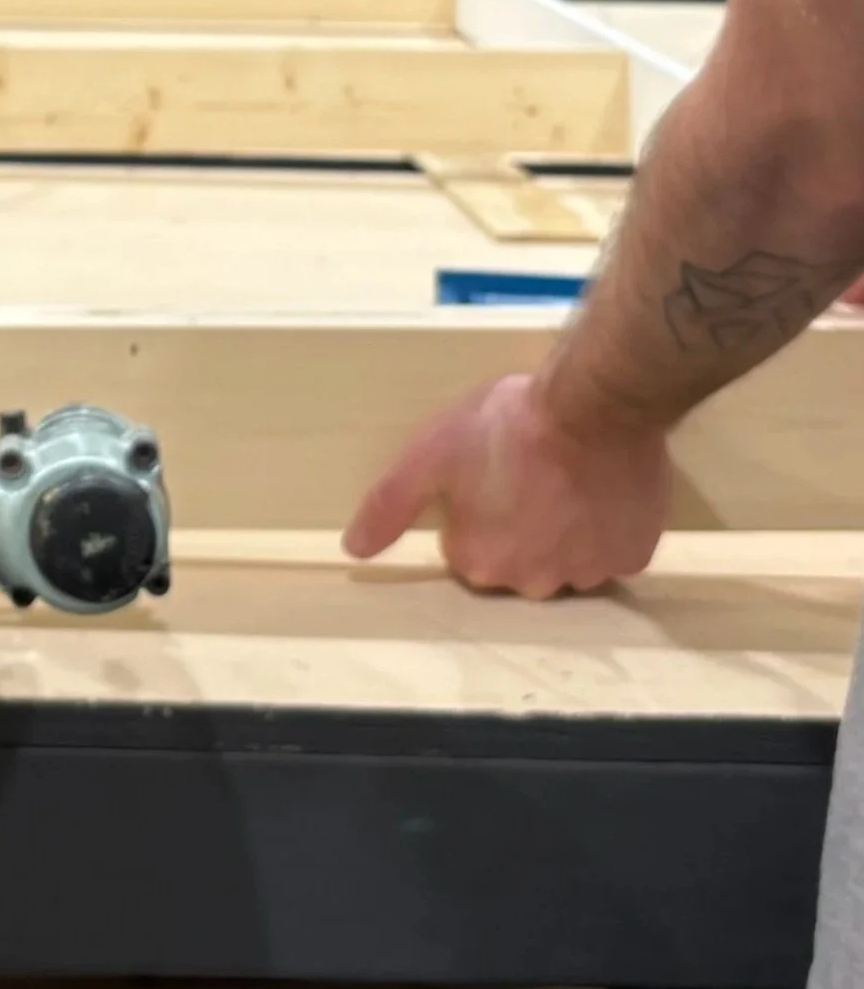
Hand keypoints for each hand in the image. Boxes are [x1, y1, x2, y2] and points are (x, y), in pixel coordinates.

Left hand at [342, 372, 671, 598]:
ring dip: (566, 531)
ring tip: (569, 480)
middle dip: (521, 527)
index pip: (469, 551)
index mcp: (478, 564)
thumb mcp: (428, 455)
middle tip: (530, 476)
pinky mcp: (633, 556)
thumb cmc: (507, 426)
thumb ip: (388, 507)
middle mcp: (530, 584)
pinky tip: (603, 491)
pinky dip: (609, 529)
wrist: (597, 405)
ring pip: (567, 560)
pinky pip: (614, 551)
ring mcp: (587, 573)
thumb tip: (354, 550)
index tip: (488, 477)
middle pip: (518, 562)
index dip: (475, 511)